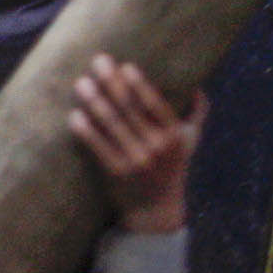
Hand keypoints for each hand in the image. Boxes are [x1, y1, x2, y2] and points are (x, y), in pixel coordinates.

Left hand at [70, 56, 204, 233]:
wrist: (155, 210)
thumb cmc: (172, 168)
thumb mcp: (191, 141)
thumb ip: (197, 113)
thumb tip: (198, 85)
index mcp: (175, 135)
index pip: (155, 104)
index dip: (139, 84)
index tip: (125, 66)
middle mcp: (156, 147)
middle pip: (130, 109)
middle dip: (112, 83)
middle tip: (98, 62)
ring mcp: (135, 160)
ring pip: (112, 125)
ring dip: (95, 101)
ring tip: (82, 83)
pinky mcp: (116, 173)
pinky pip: (98, 147)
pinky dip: (86, 130)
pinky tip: (75, 115)